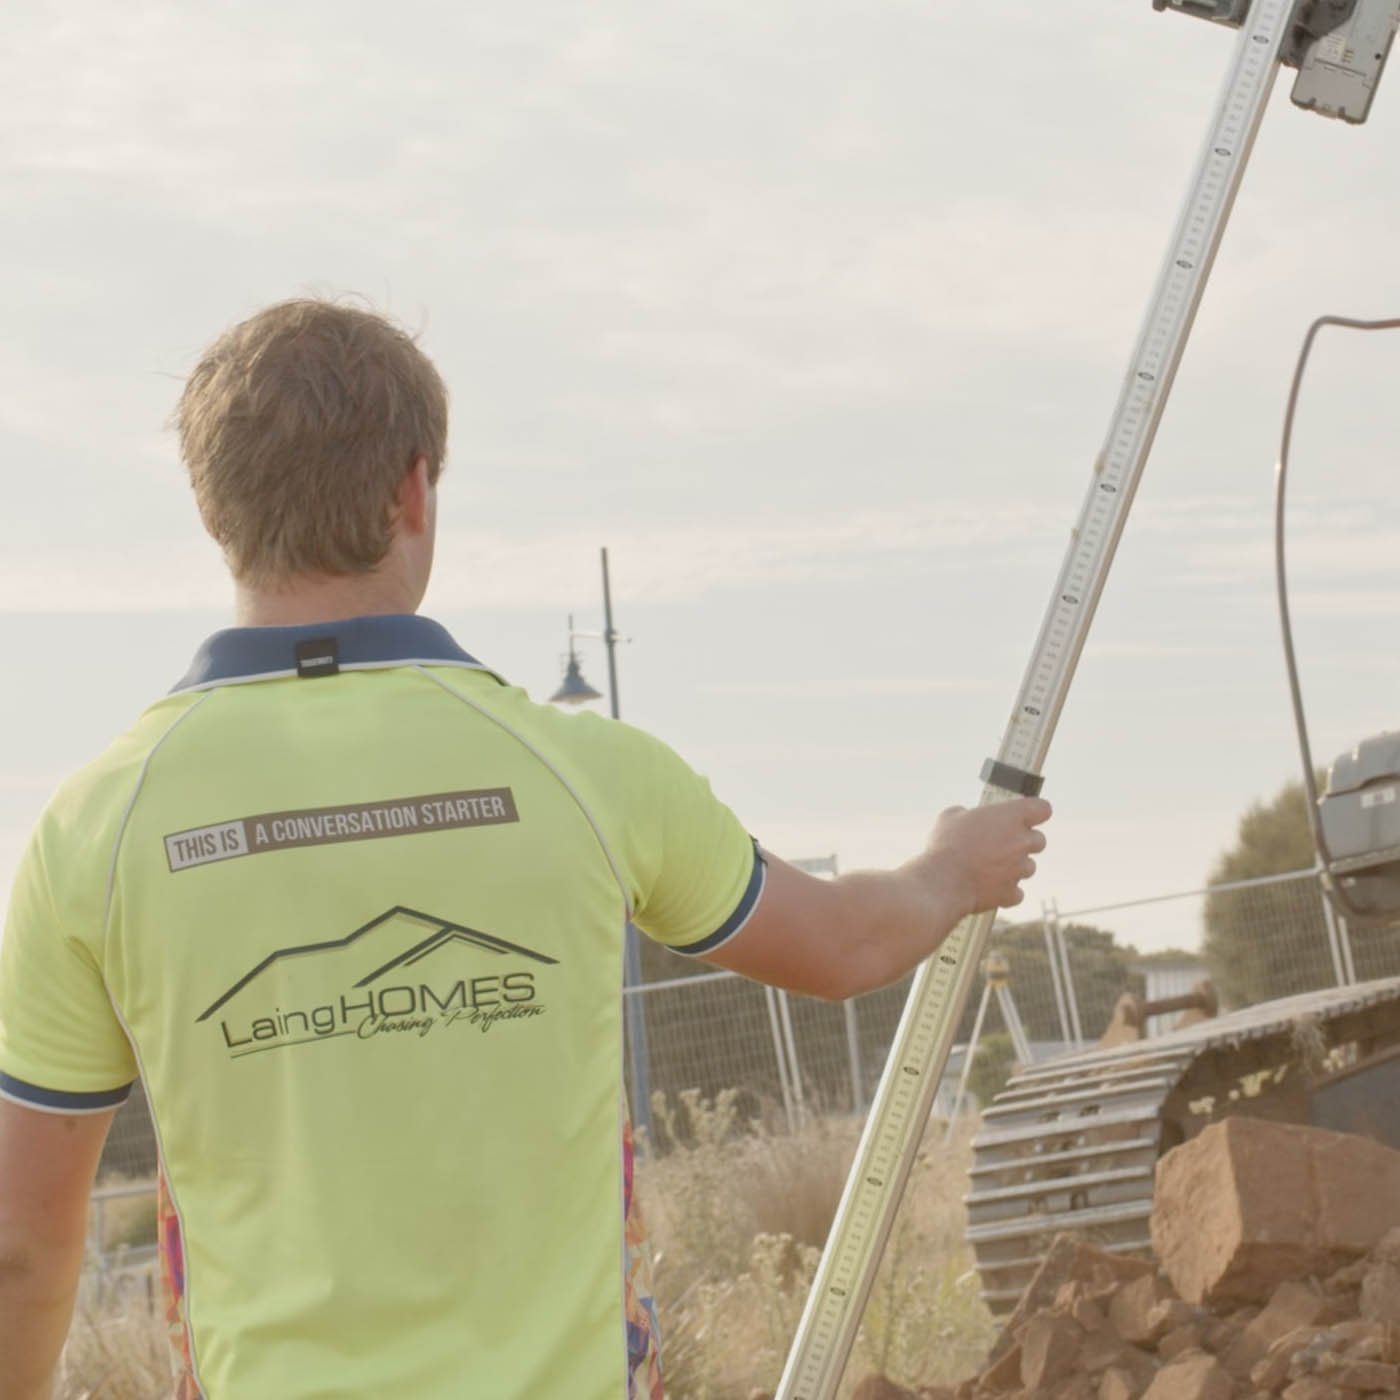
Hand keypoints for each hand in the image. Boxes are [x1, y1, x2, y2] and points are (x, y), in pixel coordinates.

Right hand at [919, 797, 1051, 915]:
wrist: (942, 880)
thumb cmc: (945, 845)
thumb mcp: (951, 817)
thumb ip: (967, 814)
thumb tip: (967, 819)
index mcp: (1011, 816)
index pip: (1042, 808)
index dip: (1034, 812)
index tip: (1024, 816)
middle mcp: (1022, 841)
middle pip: (1039, 840)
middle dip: (1023, 842)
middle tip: (1000, 843)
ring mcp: (1019, 869)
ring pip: (1029, 867)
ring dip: (1014, 866)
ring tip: (988, 867)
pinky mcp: (1011, 893)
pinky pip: (1016, 892)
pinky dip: (1005, 891)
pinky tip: (987, 886)